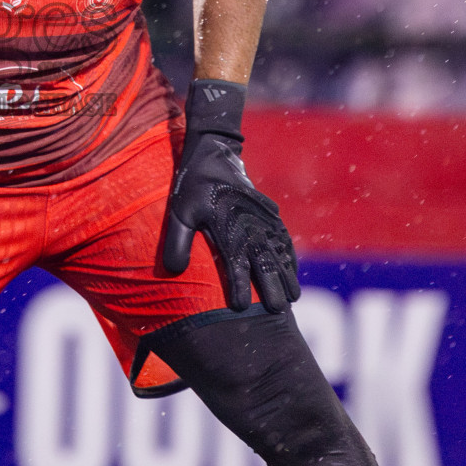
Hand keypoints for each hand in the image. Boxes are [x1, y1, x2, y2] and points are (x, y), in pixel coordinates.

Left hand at [160, 80, 300, 312]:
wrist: (215, 155)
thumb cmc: (193, 185)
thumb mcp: (179, 211)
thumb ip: (177, 241)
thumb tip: (172, 272)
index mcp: (228, 230)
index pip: (236, 266)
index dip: (239, 288)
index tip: (240, 308)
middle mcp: (250, 228)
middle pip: (265, 263)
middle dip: (272, 287)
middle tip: (277, 311)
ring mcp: (263, 221)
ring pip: (279, 253)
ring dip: (286, 275)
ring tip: (293, 298)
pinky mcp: (270, 214)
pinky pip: (284, 239)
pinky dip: (290, 256)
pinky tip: (292, 270)